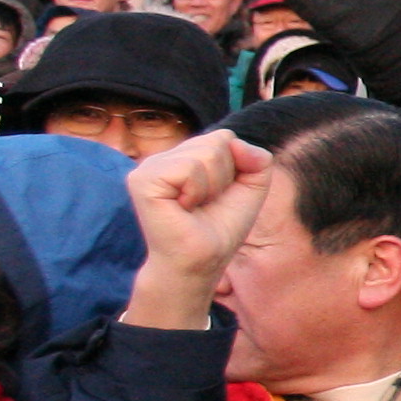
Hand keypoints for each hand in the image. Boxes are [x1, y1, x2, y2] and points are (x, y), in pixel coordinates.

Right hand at [120, 129, 276, 327]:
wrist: (201, 262)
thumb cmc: (220, 228)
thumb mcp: (250, 188)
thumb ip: (257, 159)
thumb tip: (235, 142)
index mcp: (182, 156)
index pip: (225, 138)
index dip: (235, 169)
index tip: (218, 196)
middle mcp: (162, 158)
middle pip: (218, 142)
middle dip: (225, 177)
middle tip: (205, 204)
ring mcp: (149, 166)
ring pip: (207, 152)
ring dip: (213, 186)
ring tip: (194, 206)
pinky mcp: (143, 179)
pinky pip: (189, 167)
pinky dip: (197, 190)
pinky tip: (183, 207)